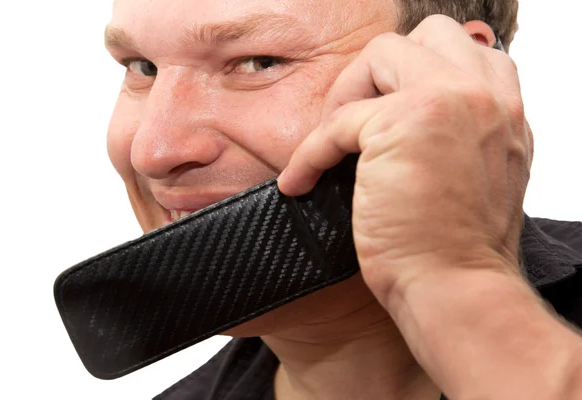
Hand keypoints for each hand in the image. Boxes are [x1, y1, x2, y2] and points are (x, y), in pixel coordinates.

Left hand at [277, 15, 533, 307]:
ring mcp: (449, 102)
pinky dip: (311, 152)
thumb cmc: (456, 248)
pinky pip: (337, 122)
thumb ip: (459, 135)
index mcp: (504, 111)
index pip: (464, 54)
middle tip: (356, 120)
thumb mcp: (476, 178)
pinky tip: (302, 181)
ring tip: (331, 142)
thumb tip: (402, 120)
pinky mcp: (403, 125)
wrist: (456, 290)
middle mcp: (486, 97)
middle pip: (426, 37)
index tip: (385, 114)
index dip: (416, 75)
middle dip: (381, 72)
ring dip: (347, 96)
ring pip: (382, 55)